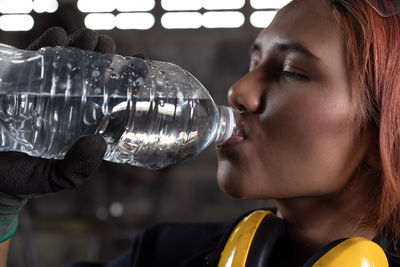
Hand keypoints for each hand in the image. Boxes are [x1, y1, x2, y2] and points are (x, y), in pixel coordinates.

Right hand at [0, 27, 115, 241]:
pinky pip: (38, 55)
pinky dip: (50, 43)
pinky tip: (58, 38)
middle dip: (105, 56)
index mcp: (83, 123)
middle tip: (109, 49)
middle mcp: (69, 103)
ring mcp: (46, 89)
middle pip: (94, 73)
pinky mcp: (22, 79)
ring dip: (83, 45)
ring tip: (89, 40)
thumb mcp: (51, 178)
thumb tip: (97, 143)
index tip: (141, 66)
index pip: (111, 99)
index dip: (128, 82)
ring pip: (71, 60)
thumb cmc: (18, 176)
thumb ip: (74, 170)